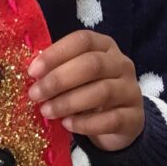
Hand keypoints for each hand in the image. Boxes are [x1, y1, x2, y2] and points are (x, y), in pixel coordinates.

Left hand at [27, 30, 144, 151]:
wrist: (120, 122)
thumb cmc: (90, 91)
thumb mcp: (76, 76)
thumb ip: (59, 70)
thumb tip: (32, 74)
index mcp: (105, 46)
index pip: (82, 40)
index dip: (56, 53)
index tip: (33, 71)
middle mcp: (121, 64)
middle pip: (92, 65)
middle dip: (59, 79)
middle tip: (35, 94)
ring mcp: (131, 90)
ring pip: (102, 92)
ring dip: (69, 102)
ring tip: (46, 111)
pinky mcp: (134, 117)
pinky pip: (111, 119)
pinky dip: (85, 123)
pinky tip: (67, 125)